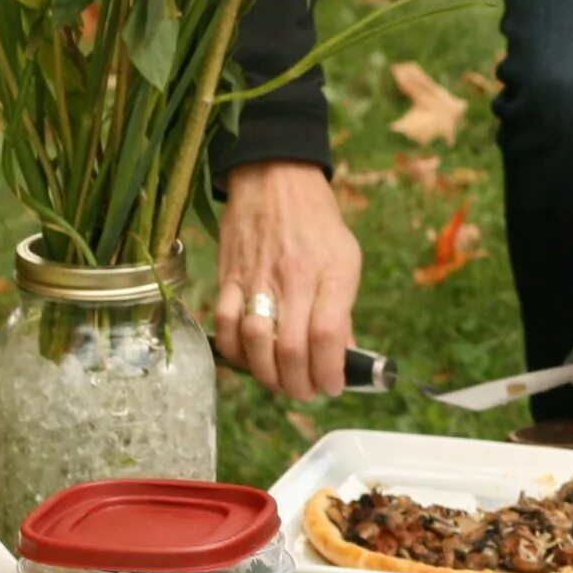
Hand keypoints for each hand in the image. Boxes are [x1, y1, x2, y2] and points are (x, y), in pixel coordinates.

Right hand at [214, 161, 361, 401]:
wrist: (276, 179)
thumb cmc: (318, 222)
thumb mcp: (347, 259)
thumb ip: (343, 308)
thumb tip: (343, 354)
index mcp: (333, 274)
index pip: (329, 337)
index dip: (330, 372)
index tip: (333, 387)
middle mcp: (294, 279)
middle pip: (292, 348)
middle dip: (300, 384)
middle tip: (306, 393)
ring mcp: (257, 279)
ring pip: (256, 342)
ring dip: (267, 375)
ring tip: (280, 383)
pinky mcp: (228, 277)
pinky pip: (225, 324)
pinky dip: (234, 351)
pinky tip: (248, 360)